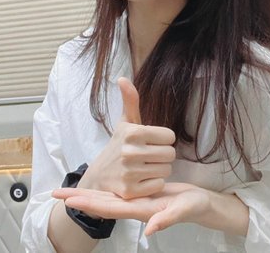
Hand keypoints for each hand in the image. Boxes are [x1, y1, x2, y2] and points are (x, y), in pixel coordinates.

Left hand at [53, 183, 210, 235]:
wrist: (202, 205)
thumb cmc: (194, 206)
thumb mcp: (183, 209)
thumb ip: (167, 219)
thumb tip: (149, 231)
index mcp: (141, 210)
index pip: (110, 209)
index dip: (89, 204)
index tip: (70, 200)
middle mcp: (135, 207)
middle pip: (102, 204)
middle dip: (80, 200)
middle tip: (57, 193)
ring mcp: (138, 201)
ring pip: (108, 199)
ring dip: (88, 195)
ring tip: (70, 191)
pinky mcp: (143, 194)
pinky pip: (118, 193)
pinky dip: (104, 191)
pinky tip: (98, 187)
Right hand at [78, 77, 175, 198]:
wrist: (99, 175)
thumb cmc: (119, 145)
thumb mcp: (125, 122)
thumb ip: (130, 100)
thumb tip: (122, 78)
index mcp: (133, 132)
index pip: (170, 136)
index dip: (163, 139)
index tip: (151, 142)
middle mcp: (130, 151)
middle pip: (170, 154)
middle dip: (162, 155)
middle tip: (149, 155)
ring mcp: (130, 172)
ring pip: (166, 170)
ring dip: (159, 169)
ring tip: (145, 167)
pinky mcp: (131, 191)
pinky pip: (159, 185)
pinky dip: (154, 183)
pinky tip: (142, 180)